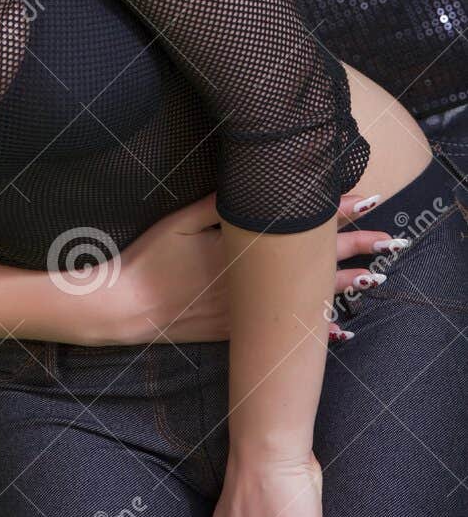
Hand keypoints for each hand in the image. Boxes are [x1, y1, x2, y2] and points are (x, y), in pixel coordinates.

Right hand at [89, 192, 402, 343]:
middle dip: (354, 248)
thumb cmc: (150, 258)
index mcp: (241, 250)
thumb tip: (252, 185)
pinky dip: (315, 330)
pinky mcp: (236, 331)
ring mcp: (247, 311)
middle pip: (314, 263)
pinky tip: (340, 332)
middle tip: (390, 239)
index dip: (334, 213)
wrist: (126, 307)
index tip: (364, 200)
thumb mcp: (180, 221)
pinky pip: (286, 332)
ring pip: (306, 297)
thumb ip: (218, 204)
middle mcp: (252, 285)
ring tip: (376, 278)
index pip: (299, 229)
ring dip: (343, 286)